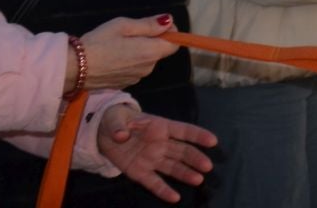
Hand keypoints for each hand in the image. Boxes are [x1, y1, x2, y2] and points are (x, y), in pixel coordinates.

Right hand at [77, 16, 176, 91]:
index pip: (174, 45)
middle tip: (130, 34)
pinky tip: (113, 58)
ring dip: (140, 52)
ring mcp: (136, 79)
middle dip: (151, 42)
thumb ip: (148, 24)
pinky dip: (129, 63)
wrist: (74, 69)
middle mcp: (148, 68)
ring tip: (118, 45)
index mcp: (150, 52)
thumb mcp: (123, 26)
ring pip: (146, 61)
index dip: (169, 34)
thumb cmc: (98, 42)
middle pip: (159, 52)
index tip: (155, 26)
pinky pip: (134, 70)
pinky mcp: (124, 85)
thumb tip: (169, 21)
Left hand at [96, 103, 216, 203]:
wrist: (103, 134)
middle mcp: (161, 144)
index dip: (197, 135)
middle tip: (207, 166)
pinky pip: (154, 182)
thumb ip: (119, 126)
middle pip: (182, 151)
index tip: (212, 141)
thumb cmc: (117, 120)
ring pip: (173, 167)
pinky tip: (175, 198)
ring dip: (185, 173)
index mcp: (160, 127)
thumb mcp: (115, 118)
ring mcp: (152, 159)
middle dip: (195, 158)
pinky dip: (163, 190)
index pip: (183, 131)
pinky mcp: (140, 172)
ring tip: (198, 180)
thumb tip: (122, 135)